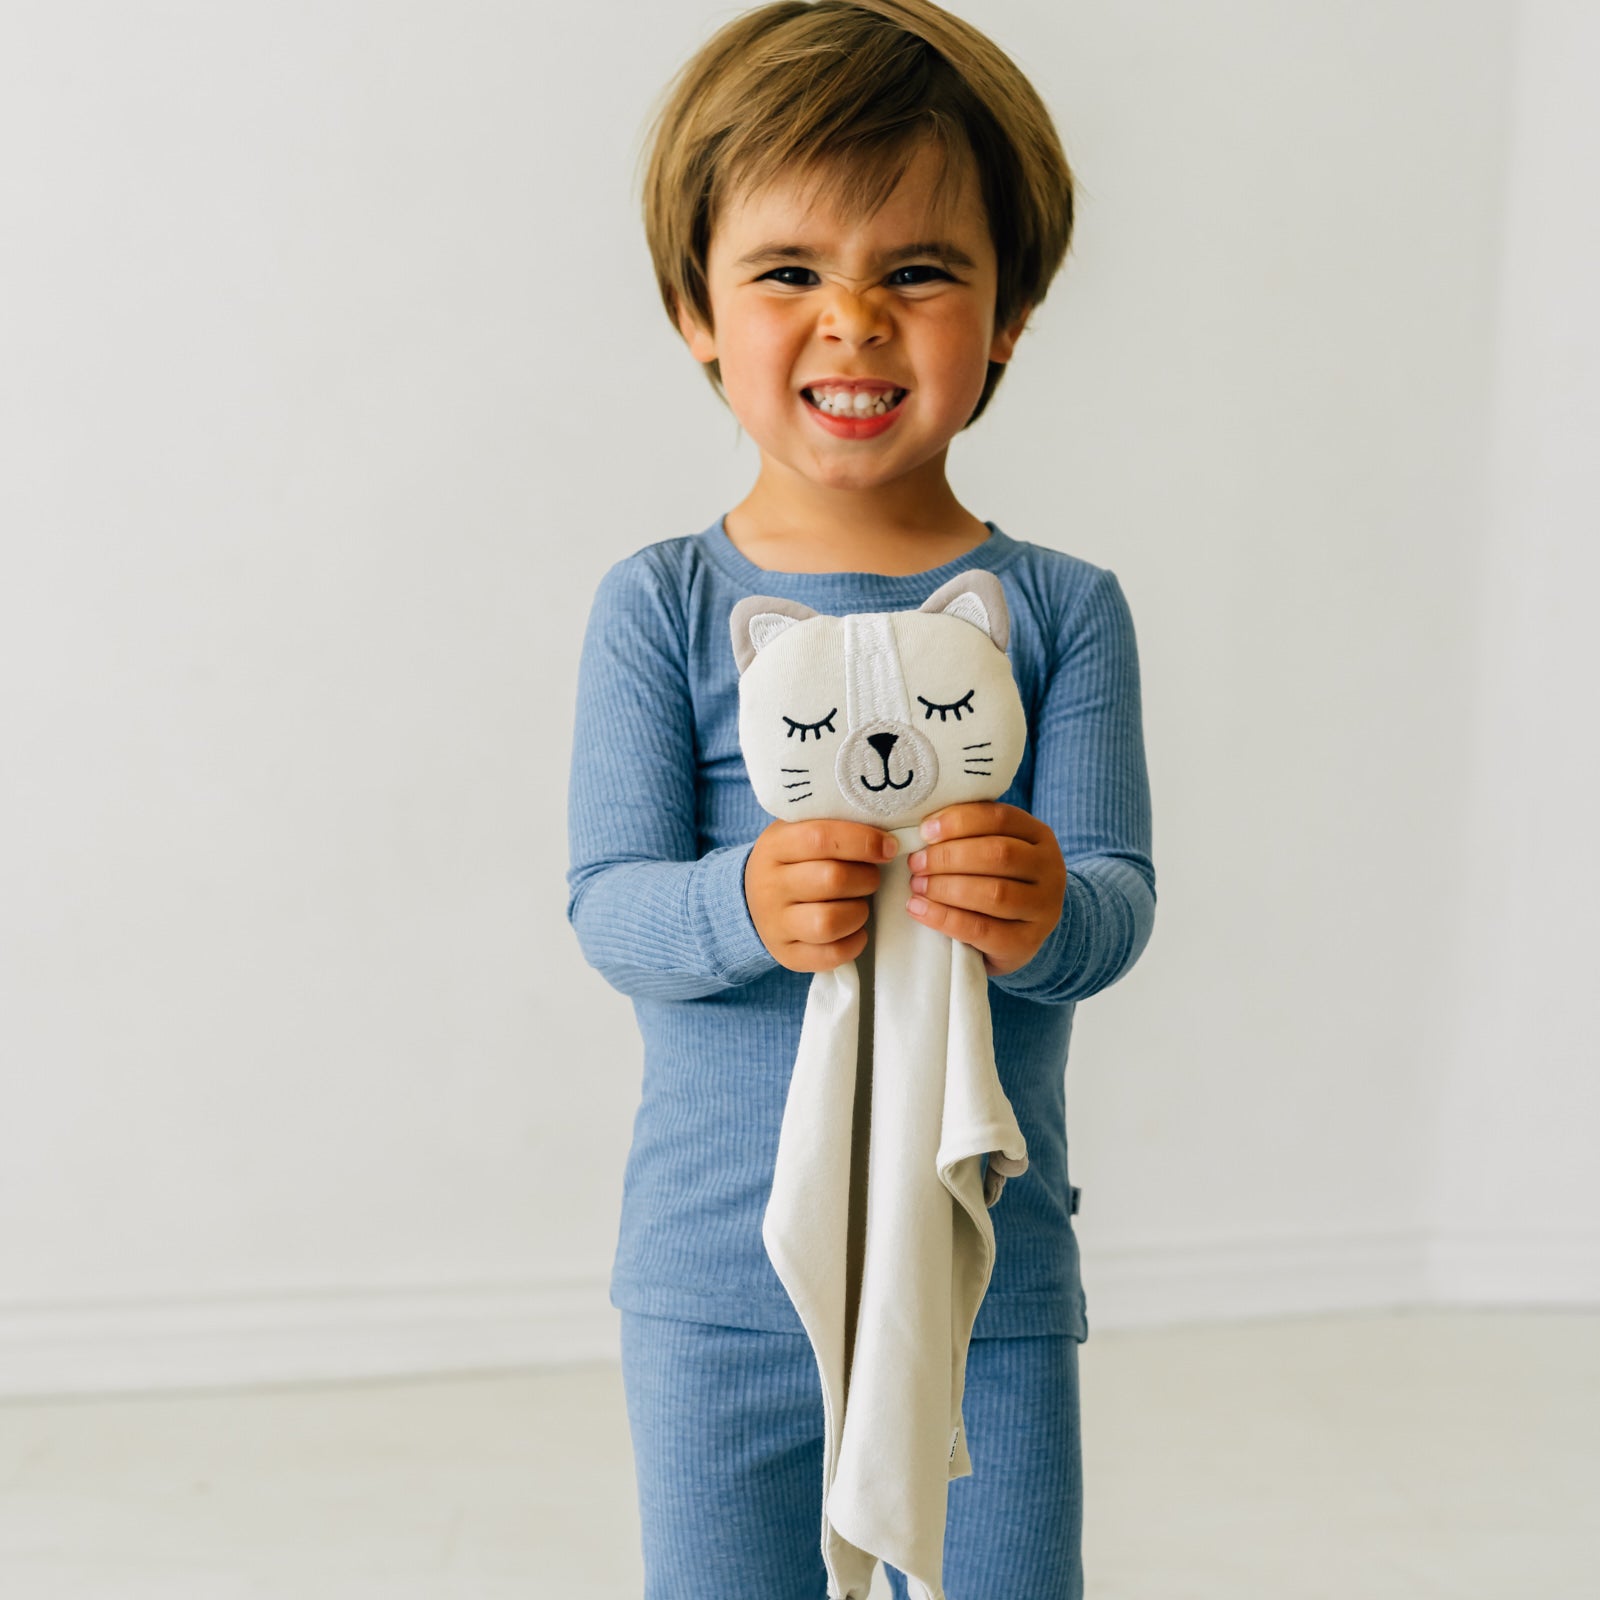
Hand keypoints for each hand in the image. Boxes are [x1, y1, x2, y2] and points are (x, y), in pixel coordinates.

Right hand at [744, 817, 898, 973]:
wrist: (754, 899)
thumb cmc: (793, 860)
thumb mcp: (799, 832)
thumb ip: (836, 827)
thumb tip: (887, 835)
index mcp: (774, 847)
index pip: (821, 838)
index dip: (863, 841)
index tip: (888, 847)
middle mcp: (770, 886)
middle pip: (832, 879)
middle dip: (866, 878)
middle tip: (871, 875)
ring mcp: (775, 924)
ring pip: (829, 922)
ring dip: (859, 912)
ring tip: (859, 903)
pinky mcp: (787, 955)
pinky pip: (830, 956)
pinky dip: (854, 942)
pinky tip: (855, 929)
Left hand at [903, 801, 1067, 977]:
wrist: (1021, 932)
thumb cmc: (997, 880)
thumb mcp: (993, 850)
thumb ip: (969, 834)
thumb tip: (926, 826)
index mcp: (1040, 836)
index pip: (1001, 818)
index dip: (960, 821)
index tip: (925, 831)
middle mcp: (1050, 869)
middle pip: (998, 854)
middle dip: (949, 857)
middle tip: (916, 863)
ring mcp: (1043, 908)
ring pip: (994, 893)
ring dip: (946, 887)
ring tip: (917, 885)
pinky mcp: (1025, 943)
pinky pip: (981, 929)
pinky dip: (945, 918)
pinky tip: (919, 909)